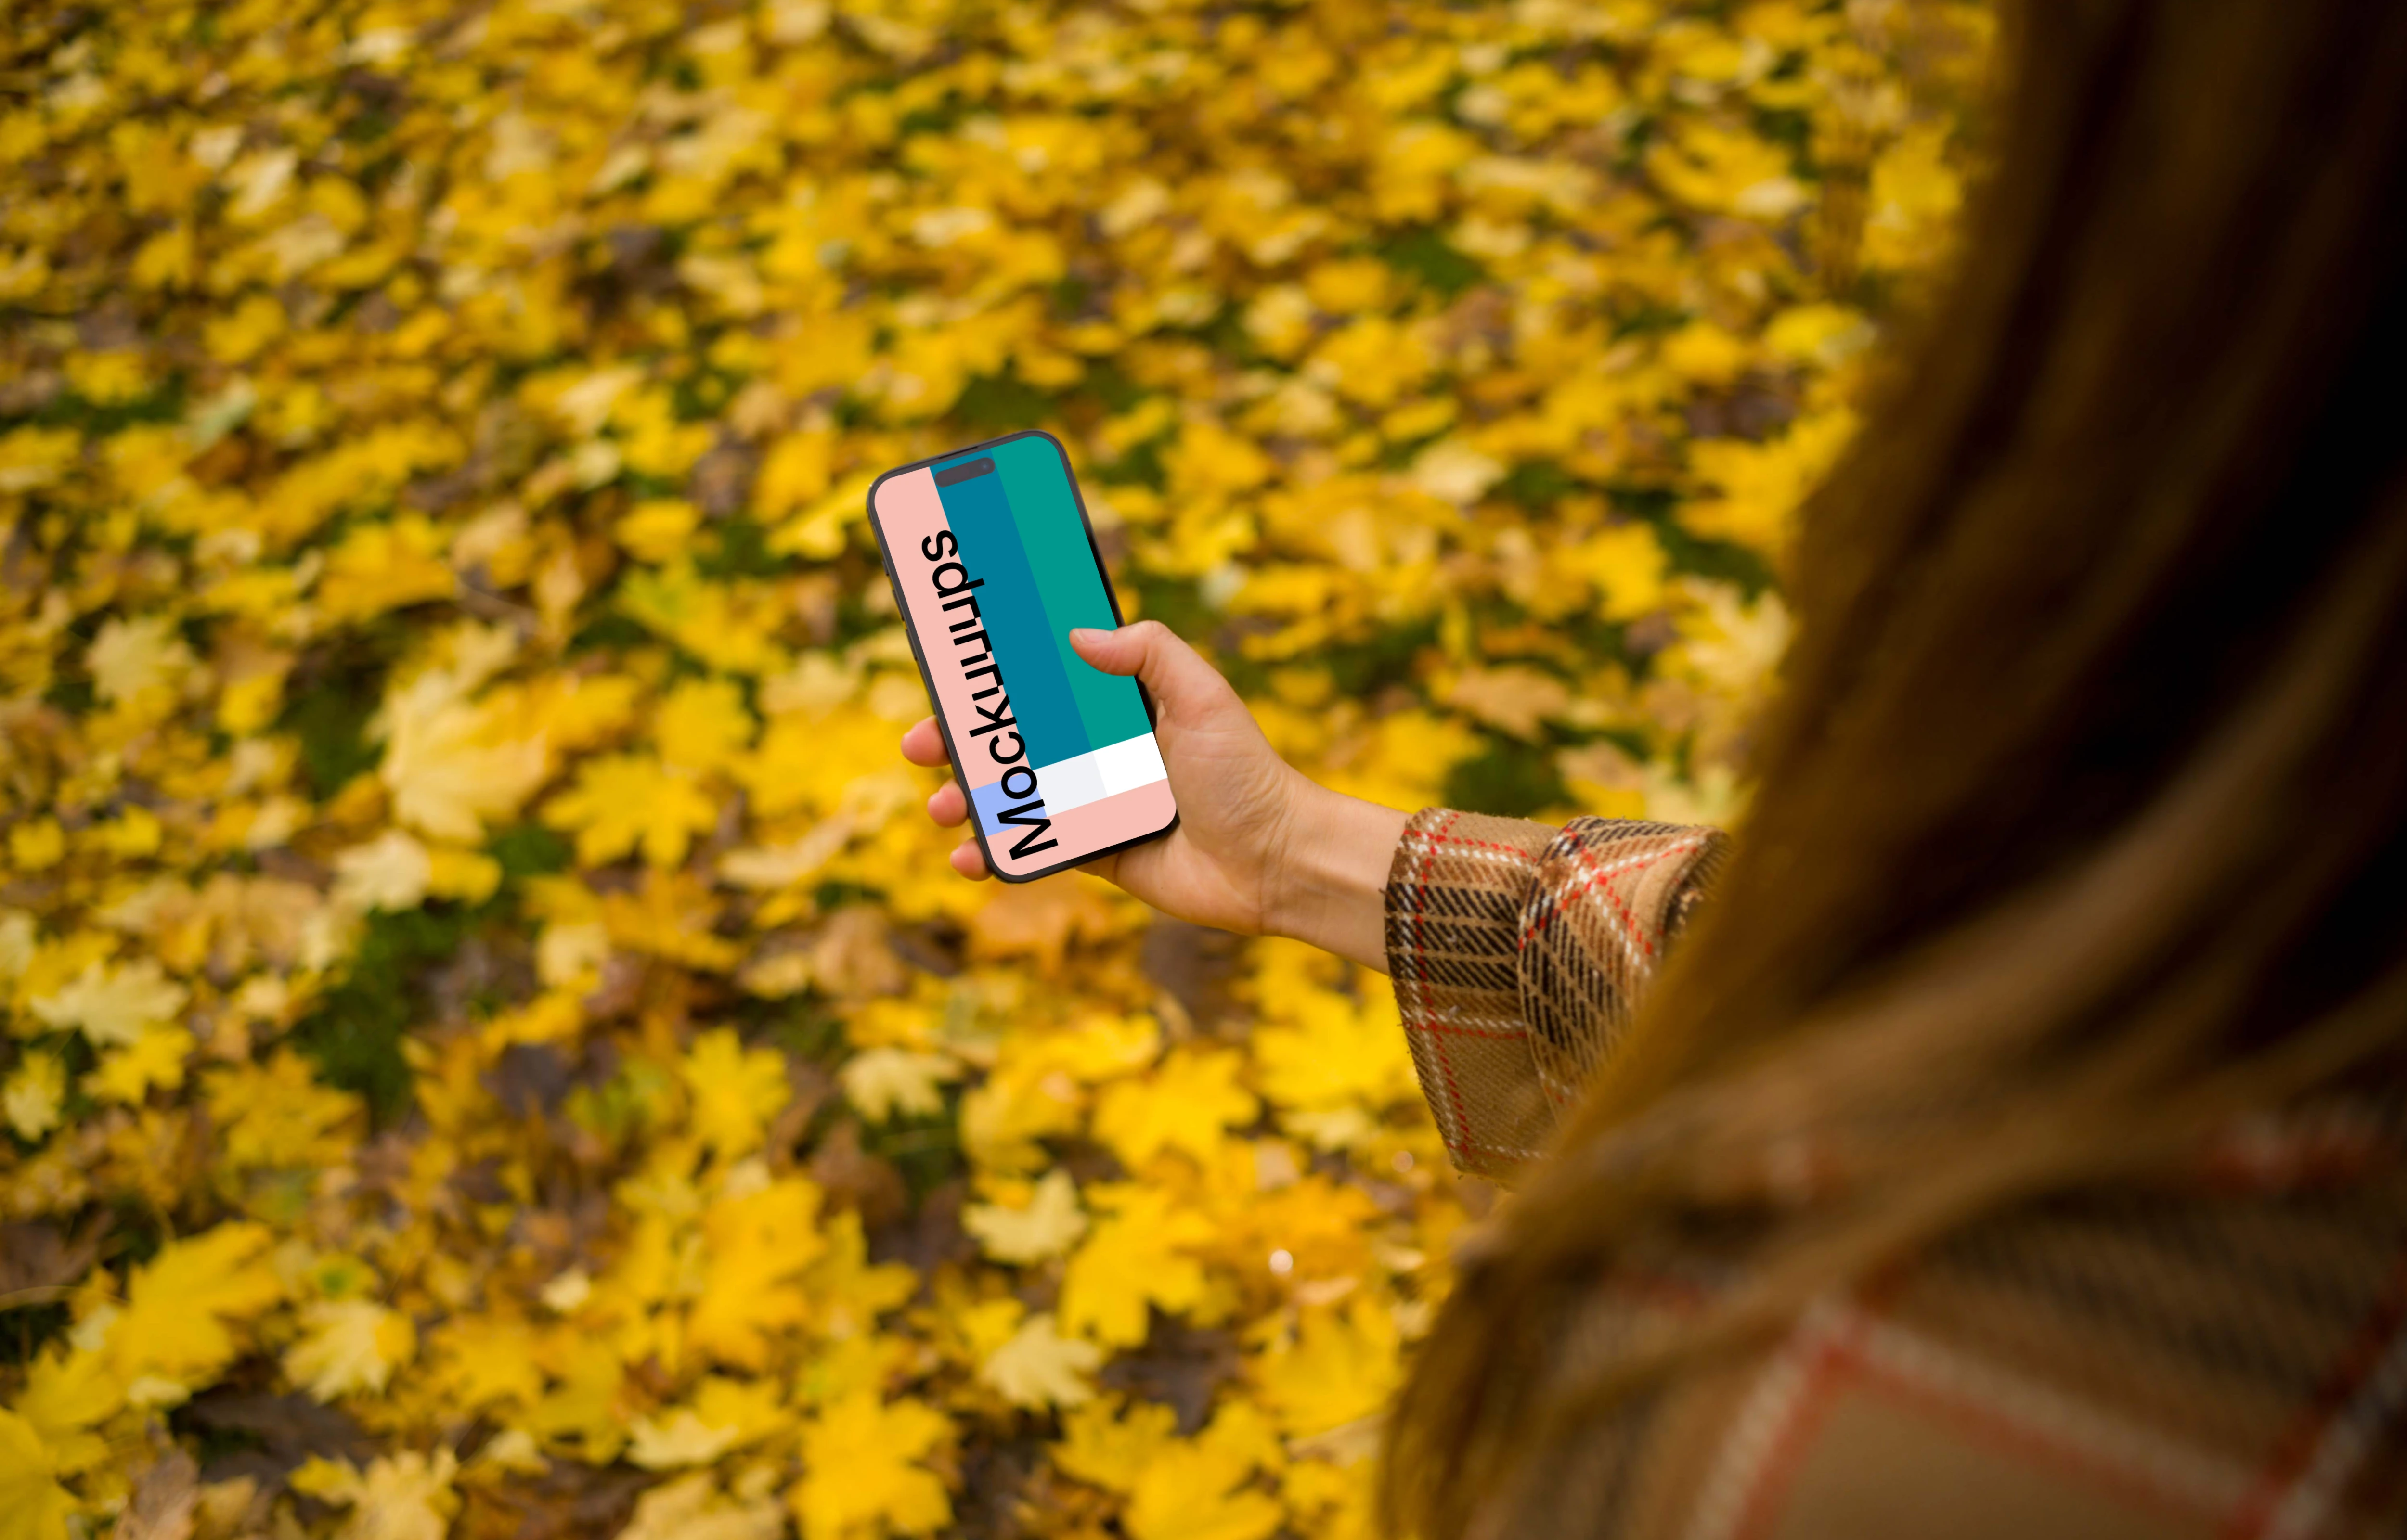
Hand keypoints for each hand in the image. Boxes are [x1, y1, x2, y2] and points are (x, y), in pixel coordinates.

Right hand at [898, 620, 1407, 970]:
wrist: (1275, 861)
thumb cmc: (1246, 774)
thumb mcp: (1202, 696)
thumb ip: (1148, 652)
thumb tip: (1076, 633)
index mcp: (1121, 708)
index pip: (1044, 683)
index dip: (994, 679)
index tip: (949, 672)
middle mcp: (1101, 753)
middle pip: (1012, 740)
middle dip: (959, 741)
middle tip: (919, 745)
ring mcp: (1095, 806)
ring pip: (1013, 796)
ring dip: (967, 798)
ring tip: (944, 805)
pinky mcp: (1097, 855)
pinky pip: (1035, 849)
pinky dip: (996, 853)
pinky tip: (970, 858)